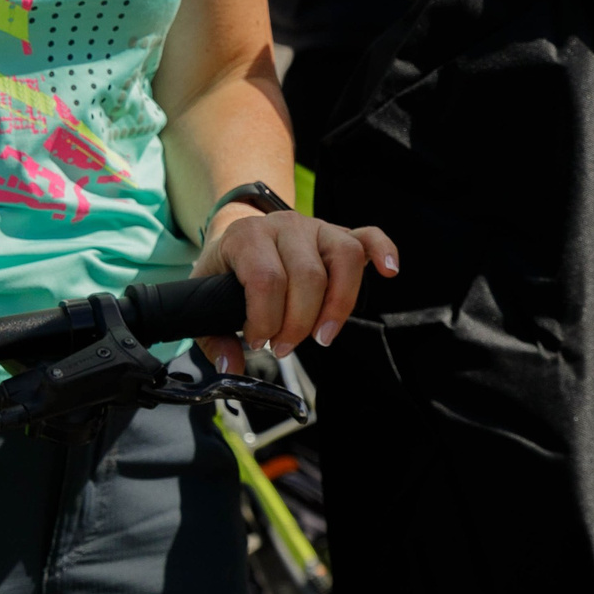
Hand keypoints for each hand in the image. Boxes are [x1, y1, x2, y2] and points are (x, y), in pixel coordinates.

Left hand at [193, 206, 398, 371]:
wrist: (237, 236)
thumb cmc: (226, 272)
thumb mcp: (204, 299)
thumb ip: (214, 339)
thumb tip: (233, 367)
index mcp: (247, 237)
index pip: (267, 279)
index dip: (265, 320)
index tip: (258, 341)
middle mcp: (284, 225)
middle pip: (308, 276)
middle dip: (298, 323)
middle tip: (284, 347)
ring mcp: (315, 227)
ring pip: (343, 257)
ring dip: (338, 305)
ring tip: (322, 335)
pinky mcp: (338, 234)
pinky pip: (368, 236)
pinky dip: (383, 251)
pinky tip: (389, 271)